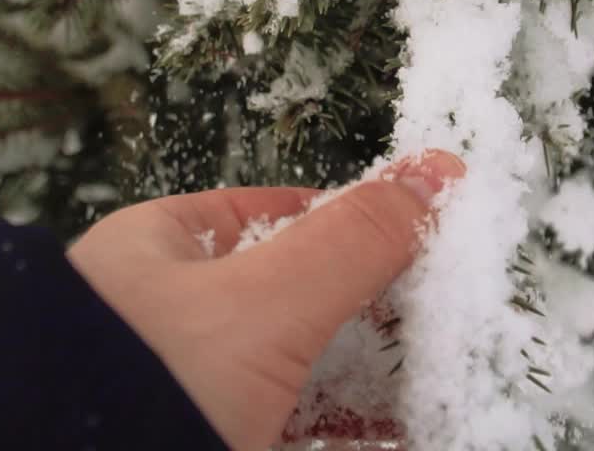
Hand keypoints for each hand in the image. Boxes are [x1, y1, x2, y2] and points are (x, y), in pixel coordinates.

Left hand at [66, 150, 465, 450]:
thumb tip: (438, 169)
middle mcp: (159, 315)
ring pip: (283, 373)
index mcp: (154, 250)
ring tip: (428, 382)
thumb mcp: (267, 302)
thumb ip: (352, 240)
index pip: (267, 215)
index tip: (409, 243)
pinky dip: (335, 430)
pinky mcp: (191, 437)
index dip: (343, 225)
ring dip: (356, 380)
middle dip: (361, 313)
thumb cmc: (156, 375)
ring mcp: (175, 385)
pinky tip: (391, 434)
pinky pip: (277, 428)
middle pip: (283, 298)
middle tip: (430, 320)